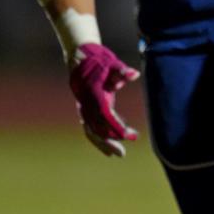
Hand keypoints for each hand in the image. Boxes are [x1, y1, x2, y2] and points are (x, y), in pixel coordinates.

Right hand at [68, 43, 140, 157]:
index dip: (117, 126)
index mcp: (94, 94)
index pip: (105, 115)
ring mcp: (84, 108)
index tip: (129, 135)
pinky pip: (90, 128)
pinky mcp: (85, 110)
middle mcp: (86, 104)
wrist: (79, 59)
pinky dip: (97, 139)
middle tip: (122, 153)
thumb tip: (134, 74)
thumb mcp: (112, 64)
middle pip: (96, 128)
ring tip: (117, 154)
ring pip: (92, 131)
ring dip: (103, 143)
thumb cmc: (99, 61)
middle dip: (109, 141)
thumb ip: (122, 71)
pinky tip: (108, 148)